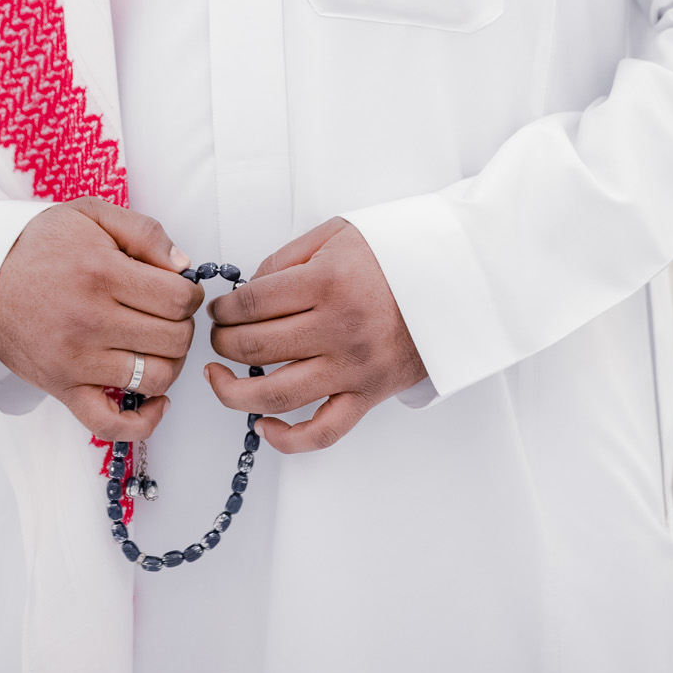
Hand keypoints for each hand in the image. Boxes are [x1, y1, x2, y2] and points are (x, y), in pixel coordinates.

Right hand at [0, 198, 202, 441]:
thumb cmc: (38, 245)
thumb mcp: (91, 214)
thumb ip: (144, 231)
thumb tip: (184, 266)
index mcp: (102, 273)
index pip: (177, 300)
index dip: (190, 296)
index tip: (181, 291)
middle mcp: (91, 321)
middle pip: (173, 340)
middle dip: (183, 326)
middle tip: (168, 315)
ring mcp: (76, 361)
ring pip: (155, 378)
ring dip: (170, 363)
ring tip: (158, 346)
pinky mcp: (63, 389)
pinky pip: (112, 424)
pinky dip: (144, 421)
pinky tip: (156, 401)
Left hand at [205, 217, 424, 452]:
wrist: (454, 281)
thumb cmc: (394, 254)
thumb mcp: (337, 234)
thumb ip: (287, 258)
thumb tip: (247, 293)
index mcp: (327, 282)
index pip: (251, 304)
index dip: (223, 309)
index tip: (218, 310)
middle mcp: (338, 328)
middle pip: (255, 348)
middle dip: (223, 343)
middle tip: (218, 336)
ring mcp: (353, 367)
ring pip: (277, 396)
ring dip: (233, 392)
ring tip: (218, 377)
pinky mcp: (368, 395)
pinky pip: (322, 432)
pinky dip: (287, 438)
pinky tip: (262, 426)